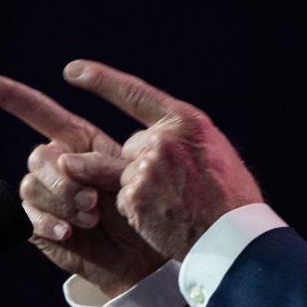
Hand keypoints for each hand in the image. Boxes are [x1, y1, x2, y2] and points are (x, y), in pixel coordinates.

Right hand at [0, 73, 165, 297]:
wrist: (139, 253)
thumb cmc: (139, 208)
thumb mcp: (128, 174)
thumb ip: (97, 161)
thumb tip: (65, 162)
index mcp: (76, 141)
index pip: (37, 110)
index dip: (7, 94)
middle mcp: (56, 164)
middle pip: (38, 156)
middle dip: (64, 179)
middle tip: (94, 200)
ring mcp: (44, 194)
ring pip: (31, 185)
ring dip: (63, 203)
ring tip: (92, 217)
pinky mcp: (37, 223)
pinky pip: (27, 215)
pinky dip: (49, 222)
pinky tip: (69, 231)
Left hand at [63, 60, 263, 261]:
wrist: (233, 236)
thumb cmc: (230, 197)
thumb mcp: (214, 149)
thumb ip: (182, 138)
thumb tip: (153, 137)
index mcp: (186, 121)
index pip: (135, 94)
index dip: (100, 80)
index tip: (73, 70)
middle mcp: (162, 139)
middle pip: (133, 145)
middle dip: (145, 164)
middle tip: (180, 187)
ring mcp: (145, 168)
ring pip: (125, 174)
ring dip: (142, 189)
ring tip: (174, 204)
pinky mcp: (134, 197)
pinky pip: (125, 200)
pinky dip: (140, 211)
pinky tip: (165, 218)